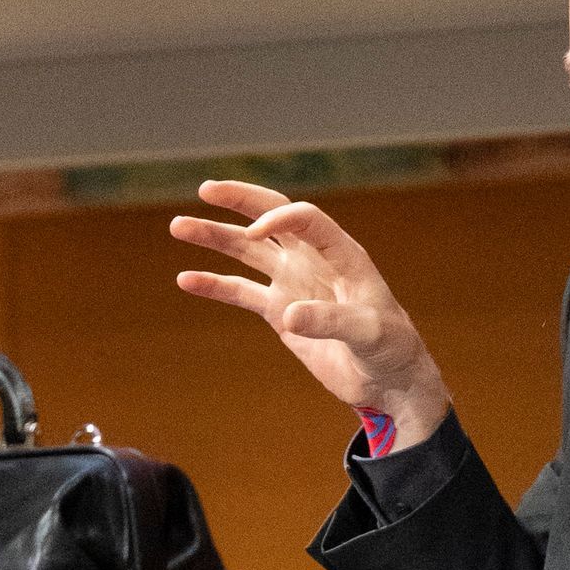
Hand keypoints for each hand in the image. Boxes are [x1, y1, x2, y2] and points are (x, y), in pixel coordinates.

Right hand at [171, 182, 449, 445]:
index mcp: (341, 253)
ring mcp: (294, 283)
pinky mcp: (280, 312)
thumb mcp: (368, 333)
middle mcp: (314, 260)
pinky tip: (185, 279)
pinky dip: (214, 285)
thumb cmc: (391, 348)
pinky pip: (241, 292)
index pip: (304, 219)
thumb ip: (331, 321)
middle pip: (270, 218)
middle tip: (205, 189)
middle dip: (238, 202)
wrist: (388, 380)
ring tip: (178, 226)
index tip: (254, 233)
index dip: (278, 219)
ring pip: (248, 251)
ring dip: (215, 238)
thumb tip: (289, 314)